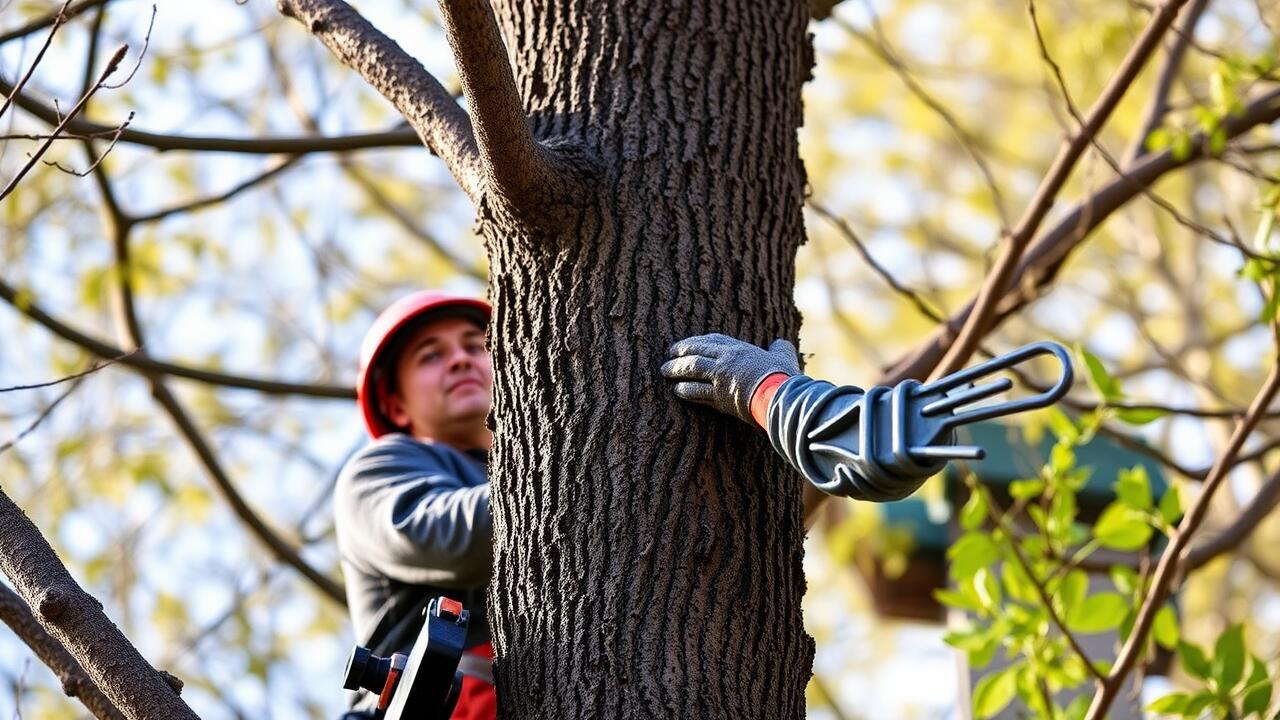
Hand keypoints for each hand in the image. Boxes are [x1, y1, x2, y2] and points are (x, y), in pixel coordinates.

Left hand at [661, 333, 799, 423]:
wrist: (780, 396)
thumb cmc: (784, 377)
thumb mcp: (784, 357)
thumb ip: (780, 349)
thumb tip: (780, 343)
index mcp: (739, 349)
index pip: (712, 340)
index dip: (697, 341)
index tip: (688, 343)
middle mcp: (726, 361)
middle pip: (696, 352)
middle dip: (680, 352)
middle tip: (669, 354)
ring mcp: (720, 379)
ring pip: (691, 371)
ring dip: (676, 371)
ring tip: (665, 371)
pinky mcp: (719, 398)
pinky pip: (696, 392)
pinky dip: (685, 391)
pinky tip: (677, 391)